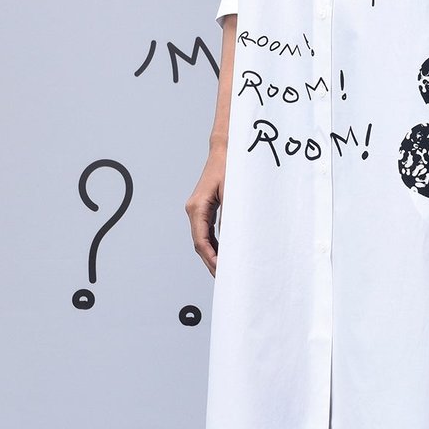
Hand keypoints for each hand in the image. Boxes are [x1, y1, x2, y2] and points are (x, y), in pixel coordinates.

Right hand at [186, 147, 226, 276]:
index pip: (201, 241)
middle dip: (212, 262)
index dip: (211, 258)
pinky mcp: (205, 208)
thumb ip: (231, 217)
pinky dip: (216, 245)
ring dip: (214, 255)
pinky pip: (208, 232)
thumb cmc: (230, 167)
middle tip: (225, 279)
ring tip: (226, 271)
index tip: (220, 271)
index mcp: (197, 207)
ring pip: (204, 239)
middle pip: (201, 244)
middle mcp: (194, 210)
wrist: (226, 149)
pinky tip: (225, 254)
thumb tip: (234, 240)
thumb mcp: (233, 192)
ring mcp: (198, 210)